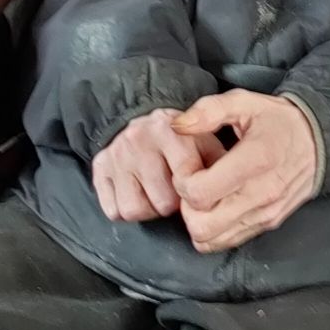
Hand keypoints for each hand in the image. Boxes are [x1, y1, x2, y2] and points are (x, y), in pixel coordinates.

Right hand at [92, 107, 223, 224]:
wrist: (141, 119)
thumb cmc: (181, 138)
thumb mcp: (204, 138)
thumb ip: (219, 159)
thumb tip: (229, 189)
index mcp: (169, 129)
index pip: (186, 179)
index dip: (196, 193)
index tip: (197, 188)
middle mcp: (138, 139)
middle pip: (162, 202)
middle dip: (173, 205)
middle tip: (176, 193)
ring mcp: (116, 155)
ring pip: (134, 210)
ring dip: (149, 210)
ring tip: (156, 194)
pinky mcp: (99, 168)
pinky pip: (113, 210)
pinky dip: (126, 210)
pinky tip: (138, 194)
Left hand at [172, 92, 319, 254]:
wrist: (319, 141)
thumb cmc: (278, 121)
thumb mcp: (245, 102)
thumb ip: (208, 111)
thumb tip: (178, 126)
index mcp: (255, 160)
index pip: (200, 193)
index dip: (182, 181)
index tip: (189, 167)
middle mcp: (262, 194)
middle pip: (201, 225)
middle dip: (187, 206)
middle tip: (194, 183)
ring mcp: (266, 214)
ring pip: (211, 239)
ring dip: (198, 220)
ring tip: (206, 195)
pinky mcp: (269, 224)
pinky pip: (227, 242)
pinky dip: (213, 230)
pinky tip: (218, 205)